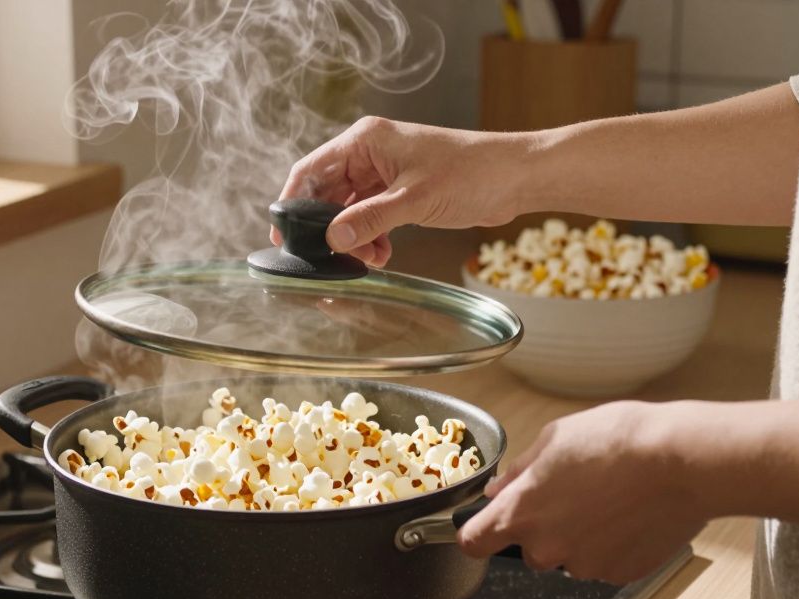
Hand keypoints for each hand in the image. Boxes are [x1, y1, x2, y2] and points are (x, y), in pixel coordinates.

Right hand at [274, 116, 528, 266]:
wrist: (514, 178)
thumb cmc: (471, 172)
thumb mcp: (415, 200)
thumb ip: (370, 219)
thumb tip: (333, 238)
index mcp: (365, 141)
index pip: (311, 170)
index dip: (293, 203)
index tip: (284, 236)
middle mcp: (369, 154)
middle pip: (327, 194)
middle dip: (329, 228)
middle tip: (335, 256)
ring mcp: (383, 173)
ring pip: (348, 210)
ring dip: (353, 237)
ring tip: (368, 258)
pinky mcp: (398, 192)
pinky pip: (369, 217)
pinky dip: (370, 237)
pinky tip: (382, 253)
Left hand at [457, 401, 707, 583]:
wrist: (681, 461)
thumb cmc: (619, 441)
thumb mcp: (555, 438)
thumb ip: (520, 471)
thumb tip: (501, 488)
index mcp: (521, 512)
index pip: (473, 542)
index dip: (477, 532)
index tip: (486, 525)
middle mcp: (547, 548)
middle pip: (528, 550)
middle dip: (543, 528)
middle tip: (572, 495)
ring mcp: (586, 565)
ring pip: (570, 556)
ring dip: (580, 536)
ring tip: (608, 499)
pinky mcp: (621, 573)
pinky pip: (605, 562)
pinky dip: (612, 545)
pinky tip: (629, 514)